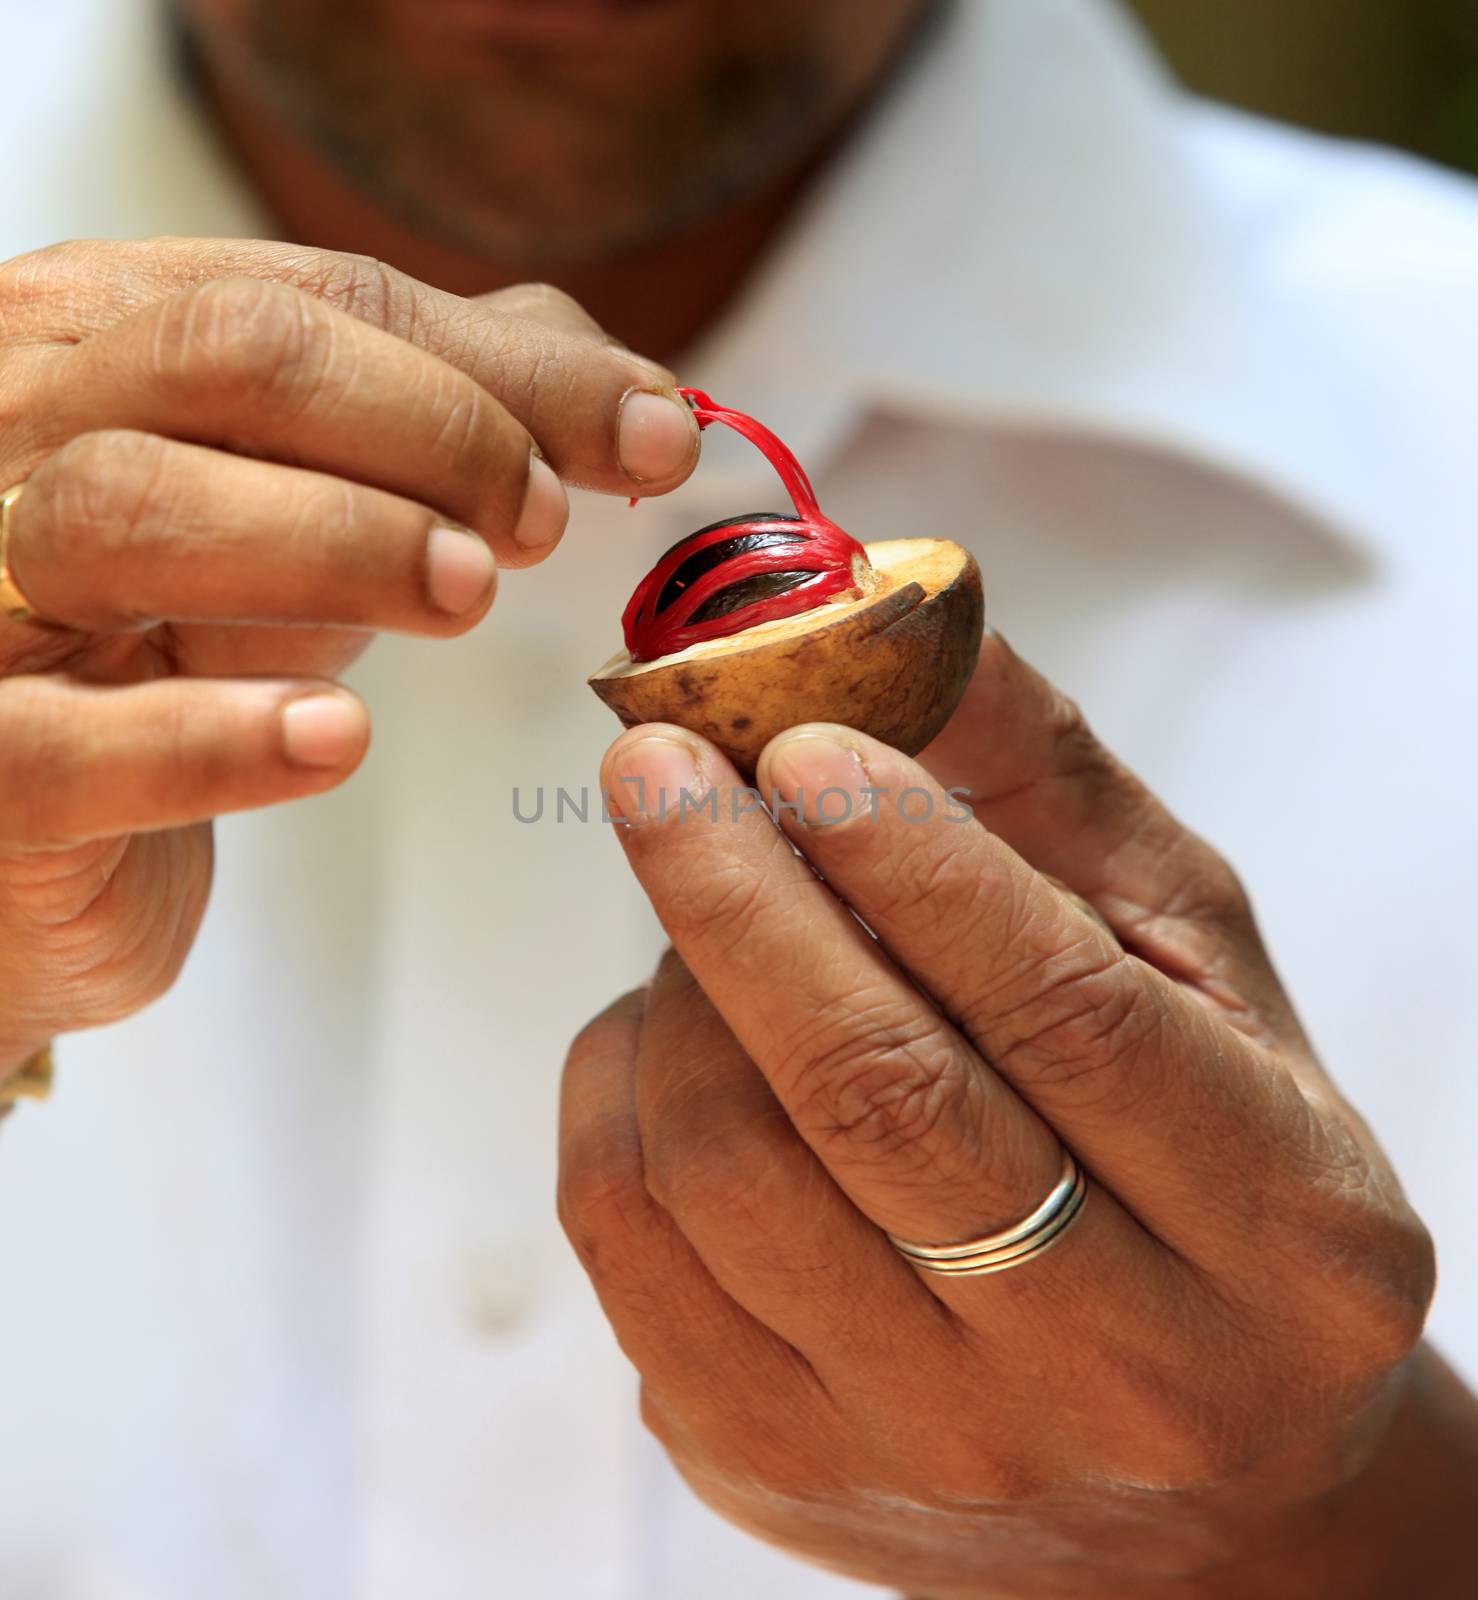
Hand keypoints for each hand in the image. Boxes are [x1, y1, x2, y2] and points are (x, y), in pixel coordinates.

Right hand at [0, 240, 698, 1069]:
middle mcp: (10, 428)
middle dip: (427, 427)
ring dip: (338, 541)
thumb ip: (440, 426)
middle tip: (539, 524)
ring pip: (127, 507)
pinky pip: (56, 743)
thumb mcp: (300, 513)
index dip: (501, 366)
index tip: (645, 436)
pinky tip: (334, 736)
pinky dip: (208, 737)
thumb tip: (632, 396)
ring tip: (466, 597)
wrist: (30, 843)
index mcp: (98, 342)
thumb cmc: (161, 658)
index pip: (310, 298)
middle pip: (221, 355)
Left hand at [559, 634, 1470, 1597]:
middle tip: (657, 763)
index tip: (805, 740)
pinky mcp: (776, 1463)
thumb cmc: (1206, 1165)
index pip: (1071, 1019)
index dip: (924, 862)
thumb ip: (1054, 792)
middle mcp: (1115, 1368)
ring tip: (709, 909)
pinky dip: (618, 1088)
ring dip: (680, 988)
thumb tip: (900, 618)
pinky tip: (669, 1029)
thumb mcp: (1195, 972)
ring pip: (726, 1168)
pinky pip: (626, 1244)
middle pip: (878, 1102)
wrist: (1185, 1469)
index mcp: (1283, 1230)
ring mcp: (928, 1443)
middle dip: (738, 897)